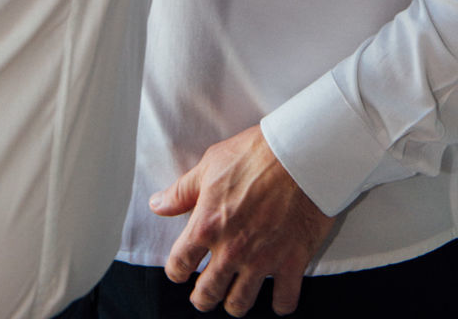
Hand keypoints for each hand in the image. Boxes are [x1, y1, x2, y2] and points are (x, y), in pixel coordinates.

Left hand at [150, 126, 335, 315]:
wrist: (299, 153)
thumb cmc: (255, 153)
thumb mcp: (210, 164)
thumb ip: (182, 192)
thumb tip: (157, 205)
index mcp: (206, 226)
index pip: (179, 265)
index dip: (176, 270)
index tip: (181, 270)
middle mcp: (231, 250)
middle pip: (207, 294)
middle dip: (203, 297)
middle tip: (205, 293)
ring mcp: (262, 260)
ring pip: (240, 304)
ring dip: (235, 303)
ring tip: (235, 296)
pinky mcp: (292, 262)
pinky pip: (284, 301)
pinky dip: (280, 303)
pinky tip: (276, 296)